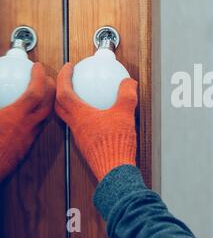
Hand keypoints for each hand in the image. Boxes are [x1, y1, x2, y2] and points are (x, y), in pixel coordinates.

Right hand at [0, 63, 55, 180]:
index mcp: (16, 117)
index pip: (35, 92)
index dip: (38, 77)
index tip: (36, 66)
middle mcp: (28, 126)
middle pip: (49, 103)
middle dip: (51, 87)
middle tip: (45, 77)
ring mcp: (30, 137)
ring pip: (46, 115)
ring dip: (48, 101)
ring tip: (41, 92)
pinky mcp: (28, 146)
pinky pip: (39, 125)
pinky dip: (39, 115)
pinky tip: (29, 113)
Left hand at [55, 63, 137, 180]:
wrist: (115, 170)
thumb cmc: (117, 143)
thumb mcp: (126, 113)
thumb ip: (127, 94)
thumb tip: (128, 82)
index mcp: (80, 115)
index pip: (64, 91)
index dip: (63, 76)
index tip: (68, 67)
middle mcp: (76, 125)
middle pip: (59, 105)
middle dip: (59, 89)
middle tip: (67, 80)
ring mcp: (80, 136)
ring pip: (67, 117)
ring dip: (68, 104)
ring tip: (80, 95)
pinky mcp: (87, 145)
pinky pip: (79, 125)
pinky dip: (82, 116)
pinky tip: (97, 116)